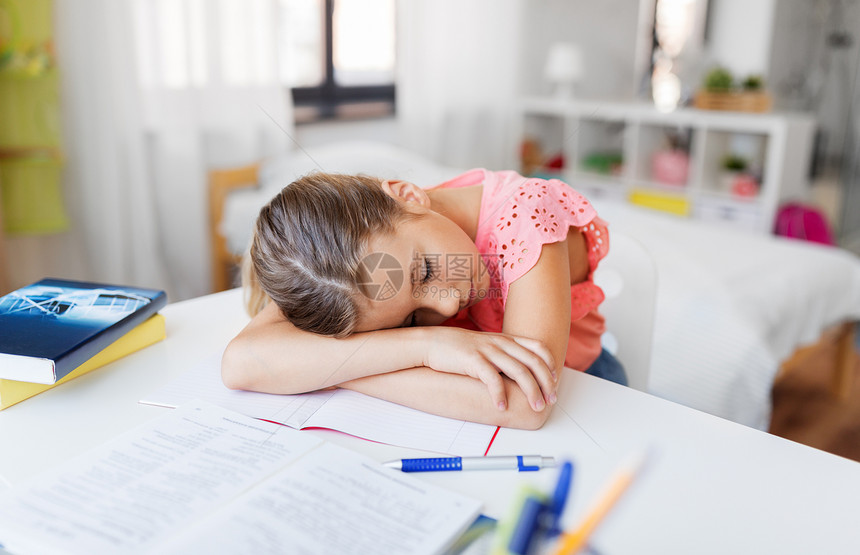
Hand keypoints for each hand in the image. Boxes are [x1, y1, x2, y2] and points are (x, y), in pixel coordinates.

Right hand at [420, 327, 556, 411]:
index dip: (550, 364)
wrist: (430, 343)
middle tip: (551, 400)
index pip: (537, 347)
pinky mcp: (473, 360)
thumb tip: (517, 371)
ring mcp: (487, 351)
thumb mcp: (485, 346)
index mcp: (505, 339)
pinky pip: (492, 379)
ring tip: (536, 407)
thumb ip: (502, 354)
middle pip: (533, 362)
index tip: (554, 381)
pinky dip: (500, 394)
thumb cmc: (457, 348)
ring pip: (519, 371)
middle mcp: (500, 343)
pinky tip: (502, 407)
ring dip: (531, 391)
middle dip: (546, 382)